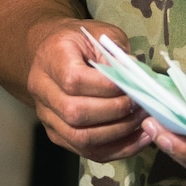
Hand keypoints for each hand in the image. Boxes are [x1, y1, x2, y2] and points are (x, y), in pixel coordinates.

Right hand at [26, 19, 149, 162]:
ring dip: (119, 133)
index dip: (107, 87)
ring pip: (80, 138)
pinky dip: (117, 149)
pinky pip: (87, 151)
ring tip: (142, 120)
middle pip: (75, 113)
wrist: (51, 54)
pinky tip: (139, 138)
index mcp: (51, 58)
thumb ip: (117, 54)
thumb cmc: (79, 42)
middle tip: (141, 104)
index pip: (75, 81)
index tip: (132, 84)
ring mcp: (47, 116)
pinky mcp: (57, 134)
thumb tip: (137, 77)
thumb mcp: (100, 35)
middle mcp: (42, 89)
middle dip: (115, 112)